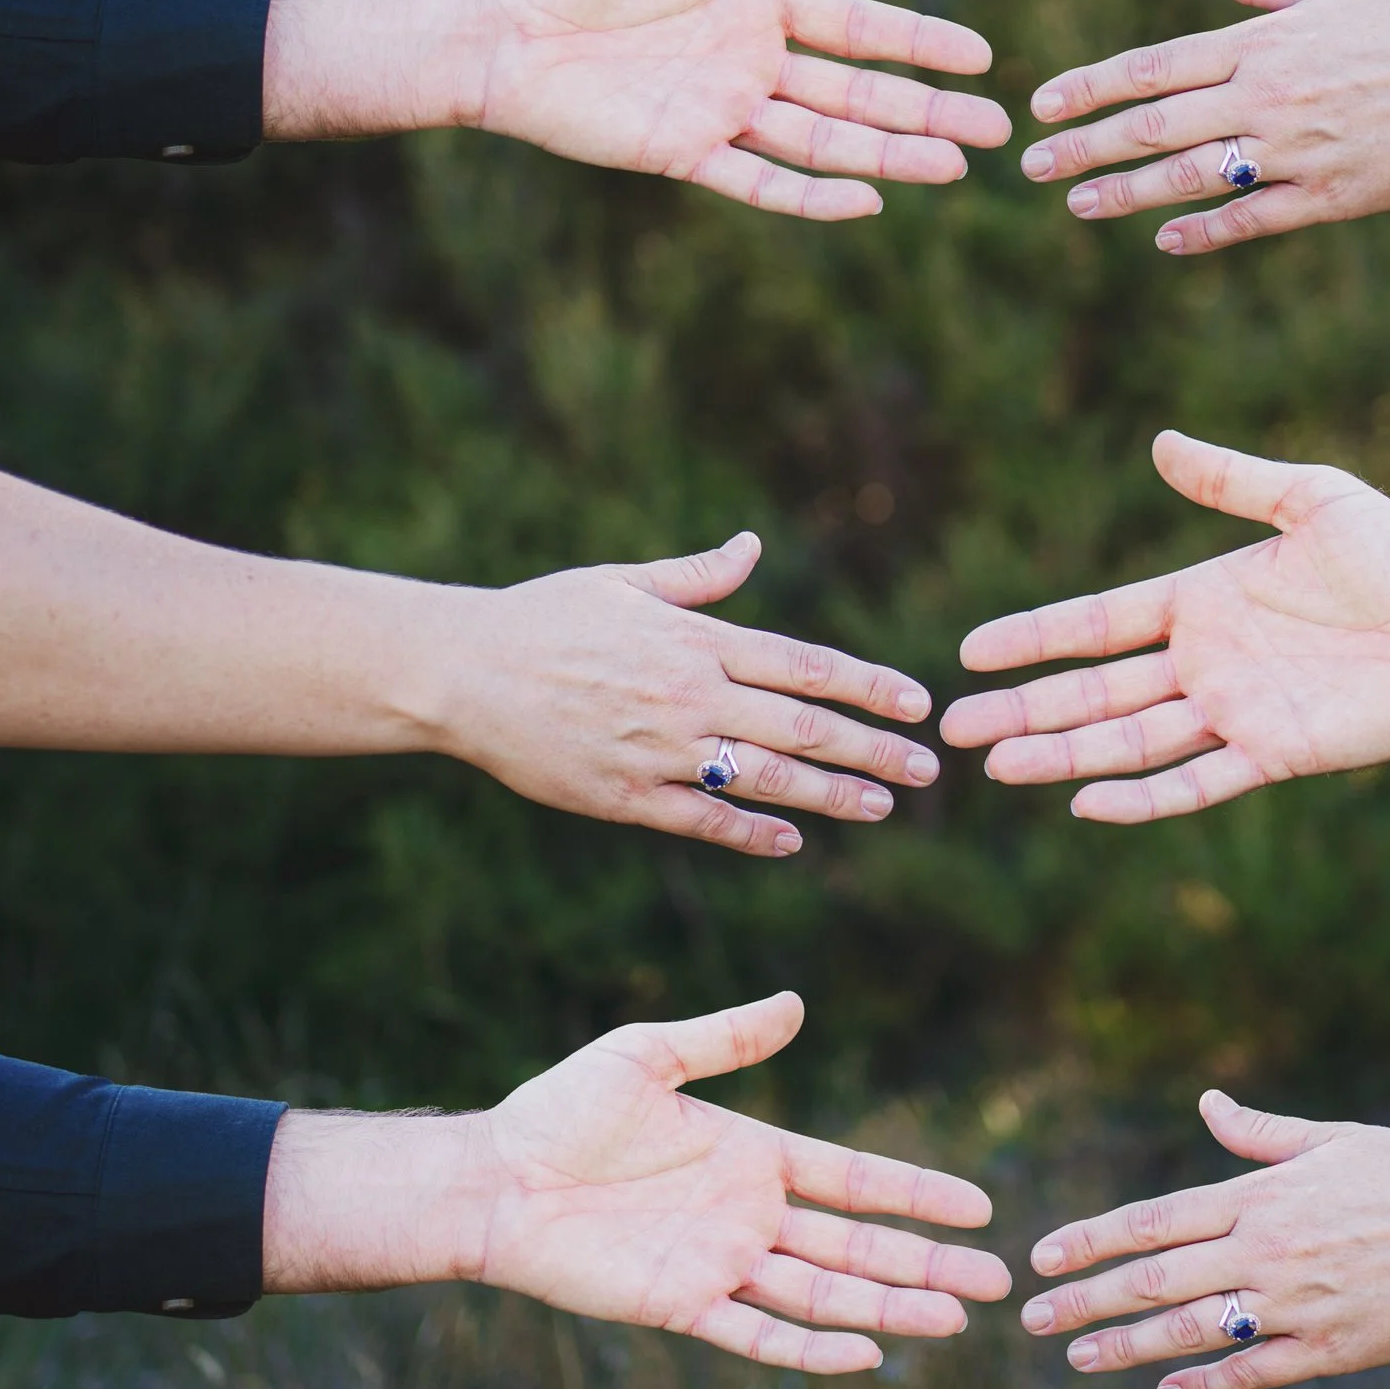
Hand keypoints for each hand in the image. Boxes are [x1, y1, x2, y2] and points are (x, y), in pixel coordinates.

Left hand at [267, 993, 1012, 1371]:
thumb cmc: (561, 1110)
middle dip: (929, 1265)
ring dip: (891, 1309)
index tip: (980, 1208)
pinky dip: (813, 1350)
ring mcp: (721, 1265)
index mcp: (754, 1155)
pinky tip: (866, 1356)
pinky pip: (759, 1336)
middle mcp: (750, 1216)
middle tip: (997, 1284)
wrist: (493, 1178)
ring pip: (826, 1296)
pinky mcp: (683, 1306)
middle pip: (860, 1248)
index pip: (856, 1179)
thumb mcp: (648, 1054)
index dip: (918, 1193)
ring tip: (955, 1323)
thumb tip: (797, 1003)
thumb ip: (726, 1037)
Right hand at [423, 531, 940, 856]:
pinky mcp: (626, 795)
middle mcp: (691, 694)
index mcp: (697, 640)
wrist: (462, 670)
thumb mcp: (624, 582)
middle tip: (927, 768)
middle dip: (874, 748)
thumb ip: (699, 577)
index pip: (807, 663)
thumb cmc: (543, 618)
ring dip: (833, 795)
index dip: (870, 685)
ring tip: (884, 807)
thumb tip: (752, 546)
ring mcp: (661, 749)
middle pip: (804, 725)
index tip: (918, 702)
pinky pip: (705, 820)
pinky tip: (794, 842)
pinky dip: (753, 833)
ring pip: (767, 778)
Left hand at [477, 0, 1009, 214]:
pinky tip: (868, 202)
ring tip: (957, 168)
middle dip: (930, 113)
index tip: (980, 53)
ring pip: (827, 144)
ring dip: (893, 157)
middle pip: (860, 97)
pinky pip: (762, 184)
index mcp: (755, 4)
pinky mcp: (686, 155)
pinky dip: (814, 198)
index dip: (919, 40)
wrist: (494, 28)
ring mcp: (723, 113)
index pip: (858, 27)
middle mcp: (750, 64)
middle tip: (997, 131)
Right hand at [940, 432, 1389, 821]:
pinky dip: (1141, 797)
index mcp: (1201, 600)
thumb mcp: (1312, 497)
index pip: (1097, 625)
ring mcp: (1234, 712)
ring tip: (996, 767)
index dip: (1034, 638)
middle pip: (1094, 692)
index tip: (971, 651)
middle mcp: (1206, 662)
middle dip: (1024, 709)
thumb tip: (1160, 443)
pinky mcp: (1273, 754)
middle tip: (954, 727)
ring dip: (1060, 754)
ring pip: (1127, 741)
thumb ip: (1232, 480)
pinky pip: (1194, 783)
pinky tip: (1086, 803)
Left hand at [1017, 0, 1389, 253]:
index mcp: (1260, 44)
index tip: (1041, 105)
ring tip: (1079, 205)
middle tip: (1032, 166)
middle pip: (1154, 124)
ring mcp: (1295, 150)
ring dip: (1128, 193)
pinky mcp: (1328, 196)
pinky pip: (1251, 220)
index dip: (1090, 87)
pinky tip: (1164, 241)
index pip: (1153, 65)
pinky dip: (1205, 233)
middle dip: (1086, 146)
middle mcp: (1266, 97)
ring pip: (1191, 177)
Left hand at [1020, 1090, 1389, 1388]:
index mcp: (1259, 1196)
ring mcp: (1297, 1302)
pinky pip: (1255, 1372)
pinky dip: (1207, 1385)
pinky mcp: (1331, 1347)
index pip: (1153, 1218)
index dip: (1091, 1238)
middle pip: (1156, 1278)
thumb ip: (1259, 1133)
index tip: (1042, 1255)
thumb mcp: (1330, 1140)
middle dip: (1088, 1299)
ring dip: (1131, 1346)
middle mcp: (1266, 1249)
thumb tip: (1207, 1102)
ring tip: (1081, 1356)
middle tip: (1034, 1317)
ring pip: (1194, 1330)